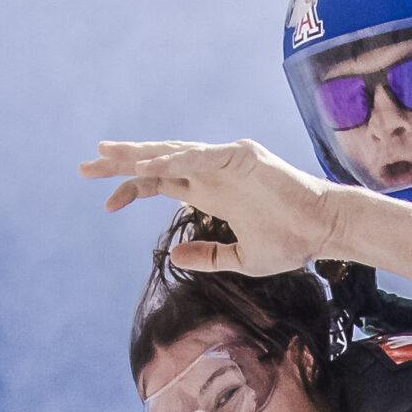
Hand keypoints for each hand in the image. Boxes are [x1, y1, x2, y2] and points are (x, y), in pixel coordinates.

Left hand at [79, 139, 341, 272]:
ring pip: (172, 152)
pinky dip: (172, 159)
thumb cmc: (293, 243)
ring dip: (138, 154)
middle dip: (120, 162)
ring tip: (106, 156)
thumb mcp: (242, 258)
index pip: (161, 183)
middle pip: (157, 161)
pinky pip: (199, 157)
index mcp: (211, 192)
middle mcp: (214, 173)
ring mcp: (226, 162)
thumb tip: (173, 255)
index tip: (106, 204)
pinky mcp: (242, 156)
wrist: (326, 229)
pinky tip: (145, 167)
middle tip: (84, 165)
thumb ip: (208, 256)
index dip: (131, 190)